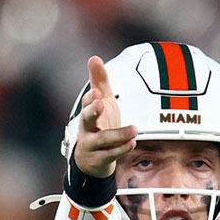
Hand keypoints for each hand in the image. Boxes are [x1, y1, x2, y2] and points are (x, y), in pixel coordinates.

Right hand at [72, 55, 136, 178]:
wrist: (92, 160)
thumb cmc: (98, 126)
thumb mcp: (101, 103)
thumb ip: (99, 81)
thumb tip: (94, 58)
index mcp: (87, 113)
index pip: (86, 104)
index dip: (90, 98)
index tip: (96, 93)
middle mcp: (87, 129)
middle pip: (86, 120)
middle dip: (92, 111)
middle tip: (101, 104)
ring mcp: (92, 145)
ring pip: (102, 140)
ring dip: (118, 134)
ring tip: (133, 129)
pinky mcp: (99, 159)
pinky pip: (110, 155)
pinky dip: (121, 149)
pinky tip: (132, 143)